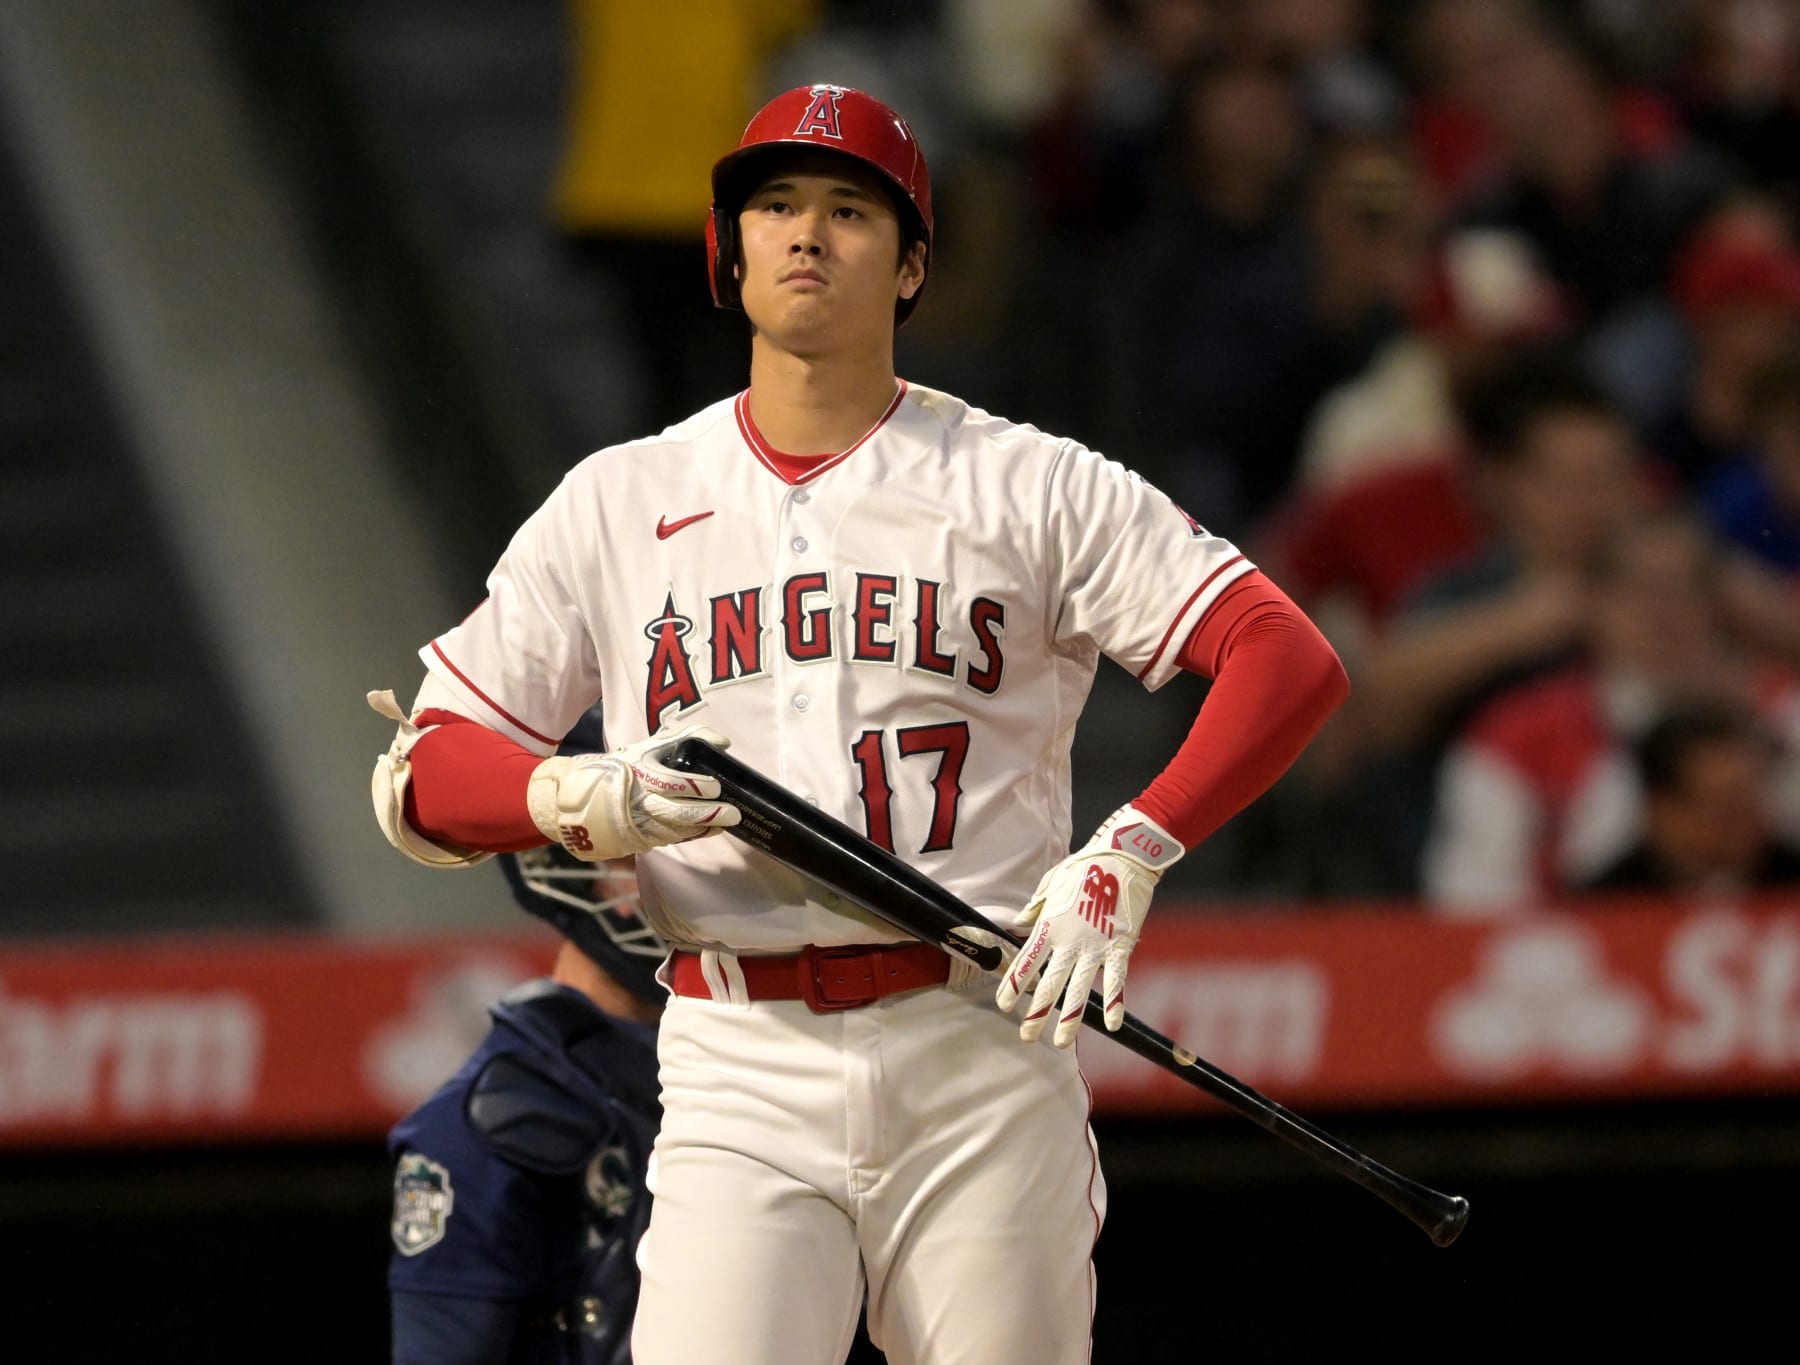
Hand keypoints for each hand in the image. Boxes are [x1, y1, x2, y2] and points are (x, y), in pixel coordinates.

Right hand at [528, 723, 740, 860]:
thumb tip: (723, 742)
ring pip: (676, 830)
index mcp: (639, 775)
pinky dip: (692, 836)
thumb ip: (685, 739)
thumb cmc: (622, 768)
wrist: (582, 798)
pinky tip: (710, 831)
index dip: (695, 787)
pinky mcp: (640, 839)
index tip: (715, 787)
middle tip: (733, 813)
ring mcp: (640, 824)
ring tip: (726, 824)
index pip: (671, 783)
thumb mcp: (648, 747)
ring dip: (703, 828)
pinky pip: (671, 839)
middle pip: (677, 812)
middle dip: (708, 814)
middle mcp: (640, 802)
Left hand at [995, 805, 1182, 1047]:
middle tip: (1026, 1036)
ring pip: (1079, 990)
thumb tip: (1019, 923)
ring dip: (1069, 1018)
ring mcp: (1095, 946)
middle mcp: (1068, 941)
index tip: (1004, 1005)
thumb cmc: (1085, 865)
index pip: (1025, 962)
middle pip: (1049, 983)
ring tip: (1059, 1042)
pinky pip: (1116, 981)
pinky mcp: (1120, 946)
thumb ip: (1035, 908)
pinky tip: (1111, 1025)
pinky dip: (1115, 1003)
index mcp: (1049, 924)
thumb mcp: (1051, 883)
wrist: (1123, 856)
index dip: (1013, 985)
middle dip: (1036, 1012)